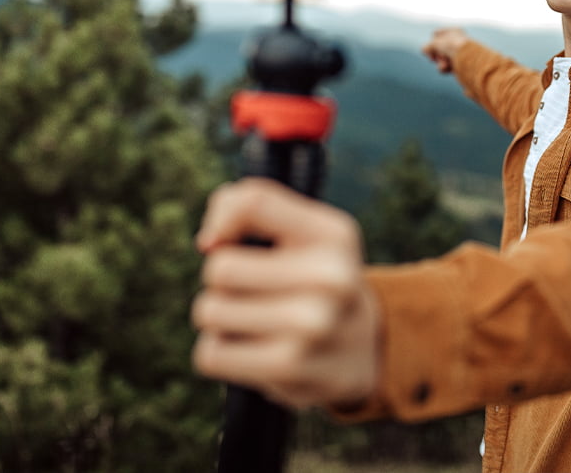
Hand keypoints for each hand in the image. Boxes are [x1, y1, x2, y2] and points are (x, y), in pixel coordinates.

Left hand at [191, 178, 379, 410]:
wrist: (360, 351)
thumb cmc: (314, 280)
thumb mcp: (303, 232)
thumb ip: (252, 207)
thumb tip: (209, 242)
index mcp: (334, 236)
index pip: (254, 202)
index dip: (223, 221)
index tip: (228, 242)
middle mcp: (331, 277)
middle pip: (220, 268)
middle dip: (223, 282)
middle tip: (255, 292)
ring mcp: (312, 326)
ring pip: (210, 311)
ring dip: (221, 318)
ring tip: (256, 322)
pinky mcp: (288, 368)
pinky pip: (210, 354)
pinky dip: (220, 353)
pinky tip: (252, 351)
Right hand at [422, 27, 469, 73]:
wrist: (469, 59)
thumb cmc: (452, 47)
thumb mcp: (435, 43)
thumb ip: (428, 46)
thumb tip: (424, 50)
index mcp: (455, 31)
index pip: (437, 34)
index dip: (433, 40)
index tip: (433, 45)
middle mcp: (458, 42)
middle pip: (438, 48)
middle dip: (436, 53)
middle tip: (434, 57)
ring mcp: (459, 55)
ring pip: (442, 58)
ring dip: (439, 61)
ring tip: (444, 63)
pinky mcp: (460, 66)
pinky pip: (447, 67)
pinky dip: (444, 68)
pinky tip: (447, 68)